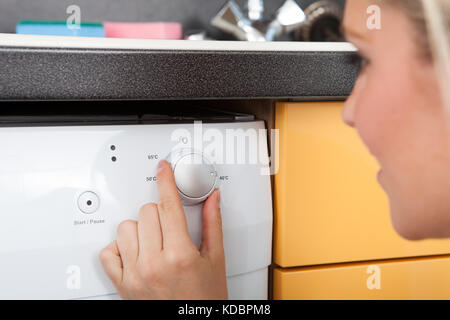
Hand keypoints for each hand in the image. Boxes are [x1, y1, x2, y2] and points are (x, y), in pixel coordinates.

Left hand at [99, 160, 227, 298]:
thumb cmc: (205, 300)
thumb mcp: (216, 260)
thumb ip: (213, 224)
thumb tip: (212, 198)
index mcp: (180, 254)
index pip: (169, 205)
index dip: (165, 181)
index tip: (162, 168)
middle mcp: (154, 263)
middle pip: (147, 212)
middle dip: (161, 212)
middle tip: (171, 226)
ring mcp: (135, 274)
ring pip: (126, 227)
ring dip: (141, 228)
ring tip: (155, 241)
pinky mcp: (122, 284)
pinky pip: (108, 252)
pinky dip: (120, 248)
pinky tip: (136, 252)